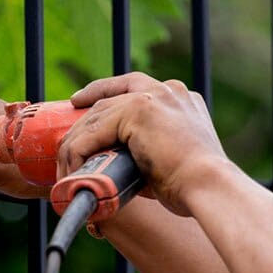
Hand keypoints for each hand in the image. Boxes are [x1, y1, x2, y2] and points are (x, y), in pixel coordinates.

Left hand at [58, 72, 227, 215]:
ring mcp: (153, 96)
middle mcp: (167, 91)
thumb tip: (116, 167)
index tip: (80, 101)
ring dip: (75, 145)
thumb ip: (145, 153)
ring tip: (66, 170)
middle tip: (63, 147)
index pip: (131, 85)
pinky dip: (77, 152)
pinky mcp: (138, 110)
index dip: (101, 91)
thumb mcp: (169, 160)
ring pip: (96, 116)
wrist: (208, 187)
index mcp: (180, 99)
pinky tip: (72, 170)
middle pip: (107, 100)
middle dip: (80, 123)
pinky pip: (93, 131)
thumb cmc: (191, 186)